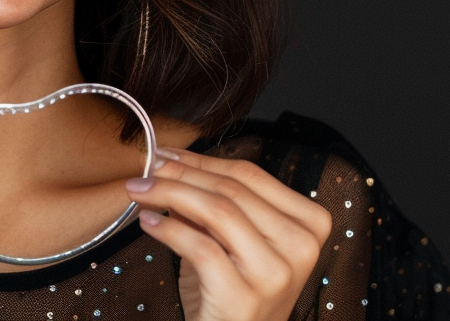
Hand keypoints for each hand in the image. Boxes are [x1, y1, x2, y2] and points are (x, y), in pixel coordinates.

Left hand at [126, 149, 331, 320]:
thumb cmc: (232, 295)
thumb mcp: (231, 242)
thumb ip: (213, 203)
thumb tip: (172, 164)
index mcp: (309, 224)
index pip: (251, 175)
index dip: (203, 160)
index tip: (167, 154)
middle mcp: (301, 246)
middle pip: (233, 189)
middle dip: (181, 174)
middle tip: (146, 169)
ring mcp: (276, 273)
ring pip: (217, 211)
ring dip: (170, 194)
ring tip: (140, 191)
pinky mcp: (245, 296)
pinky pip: (200, 247)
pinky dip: (168, 230)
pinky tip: (148, 222)